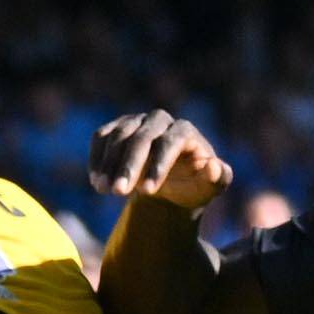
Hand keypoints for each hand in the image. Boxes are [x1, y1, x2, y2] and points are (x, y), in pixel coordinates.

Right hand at [89, 109, 233, 212]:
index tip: (148, 192)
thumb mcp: (210, 188)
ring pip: (118, 136)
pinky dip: (97, 158)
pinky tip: (96, 181)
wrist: (172, 186)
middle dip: (129, 166)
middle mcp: (160, 121)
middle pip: (141, 138)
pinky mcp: (117, 129)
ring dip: (108, 164)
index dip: (159, 165)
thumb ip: (218, 178)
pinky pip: (102, 138)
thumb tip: (214, 166)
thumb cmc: (194, 187)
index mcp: (185, 131)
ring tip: (103, 190)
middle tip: (117, 193)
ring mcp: (136, 121)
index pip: (170, 142)